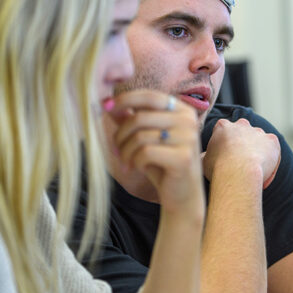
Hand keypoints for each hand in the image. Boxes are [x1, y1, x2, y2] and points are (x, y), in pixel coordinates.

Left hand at [108, 90, 203, 212]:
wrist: (182, 196)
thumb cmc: (163, 165)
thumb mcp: (145, 139)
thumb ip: (131, 119)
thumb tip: (108, 103)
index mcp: (181, 110)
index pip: (149, 96)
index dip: (125, 99)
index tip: (105, 107)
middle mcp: (188, 120)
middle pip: (140, 117)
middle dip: (120, 135)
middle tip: (115, 150)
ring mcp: (188, 138)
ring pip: (140, 136)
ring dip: (125, 152)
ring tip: (125, 162)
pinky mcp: (183, 158)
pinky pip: (145, 153)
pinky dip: (135, 162)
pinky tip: (139, 168)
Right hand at [202, 118, 280, 188]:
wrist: (239, 173)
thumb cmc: (219, 169)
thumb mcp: (204, 162)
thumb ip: (206, 155)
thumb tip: (204, 156)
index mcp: (223, 126)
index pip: (223, 129)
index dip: (224, 143)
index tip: (225, 156)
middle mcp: (241, 124)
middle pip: (242, 131)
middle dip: (242, 143)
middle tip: (239, 161)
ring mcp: (258, 131)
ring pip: (258, 139)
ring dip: (256, 150)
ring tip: (253, 169)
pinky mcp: (272, 140)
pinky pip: (272, 147)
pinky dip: (270, 157)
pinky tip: (265, 171)